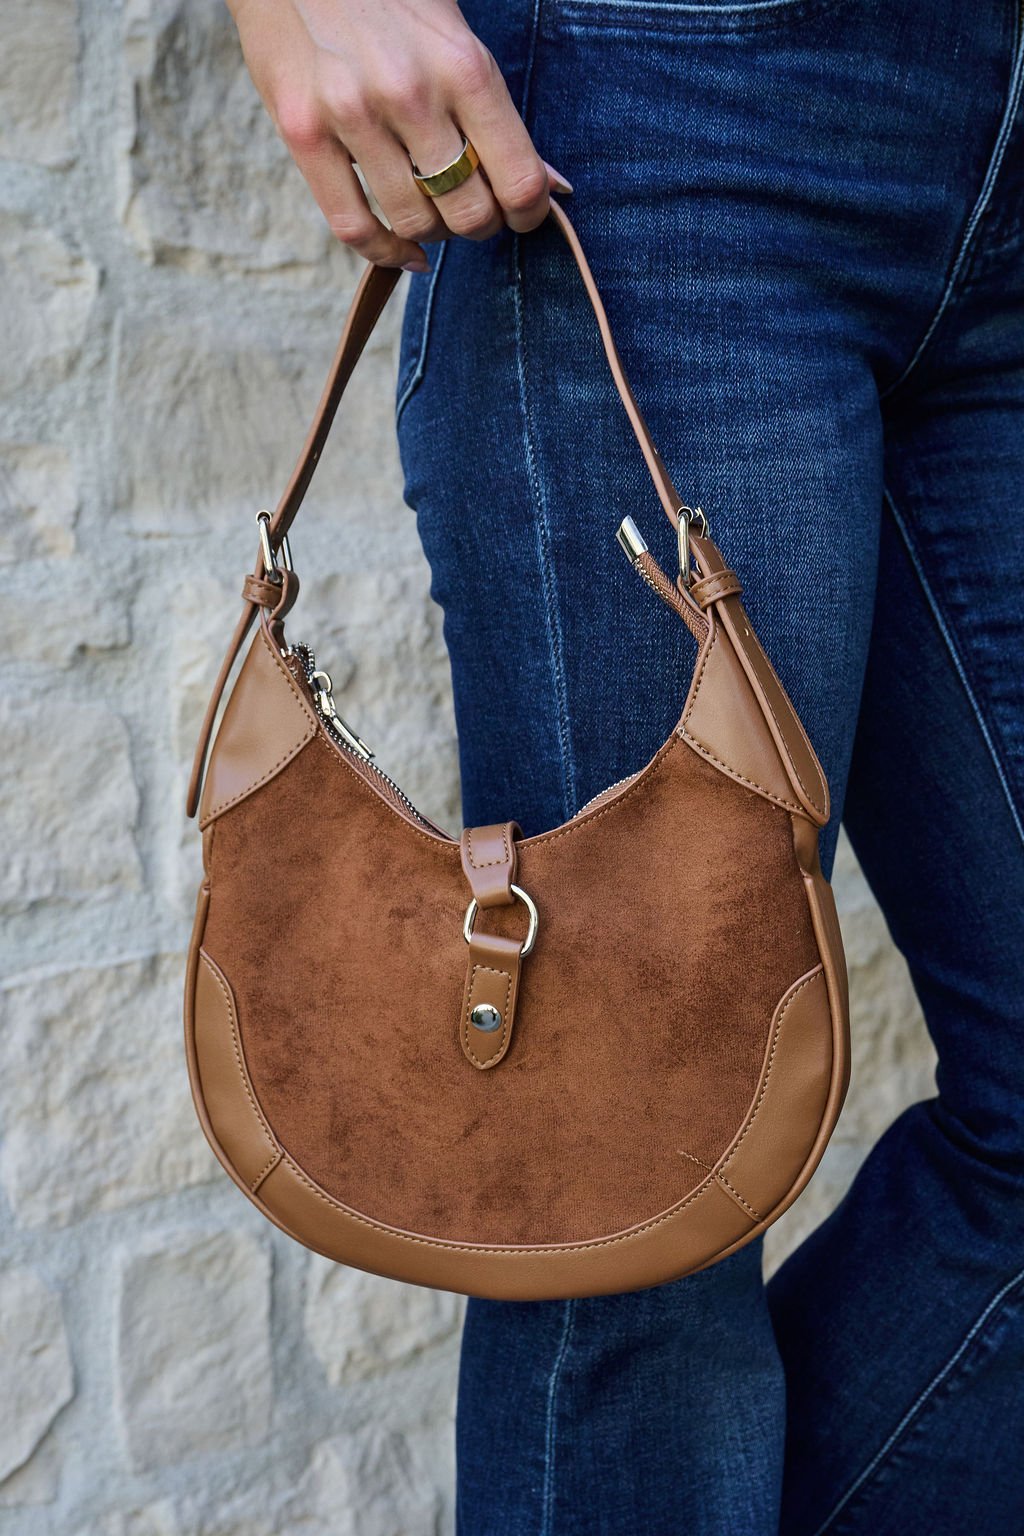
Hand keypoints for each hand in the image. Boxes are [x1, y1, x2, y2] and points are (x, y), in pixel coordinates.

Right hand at [226, 0, 571, 271]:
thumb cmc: (389, 1)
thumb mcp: (456, 38)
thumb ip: (496, 113)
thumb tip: (549, 185)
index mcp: (462, 66)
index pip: (519, 179)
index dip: (529, 213)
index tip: (522, 214)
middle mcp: (410, 93)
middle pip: (469, 212)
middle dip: (479, 225)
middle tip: (472, 212)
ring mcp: (352, 114)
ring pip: (415, 224)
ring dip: (433, 234)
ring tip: (432, 212)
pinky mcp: (304, 132)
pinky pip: (354, 227)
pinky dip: (385, 252)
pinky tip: (403, 250)